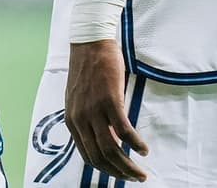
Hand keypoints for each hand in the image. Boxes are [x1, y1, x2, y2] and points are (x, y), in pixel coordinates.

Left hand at [66, 39, 148, 181]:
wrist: (89, 43)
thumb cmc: (88, 70)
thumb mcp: (81, 99)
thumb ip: (89, 120)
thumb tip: (107, 141)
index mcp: (71, 120)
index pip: (87, 156)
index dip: (105, 170)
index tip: (120, 175)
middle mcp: (80, 118)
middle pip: (100, 157)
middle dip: (120, 173)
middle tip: (137, 178)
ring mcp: (94, 110)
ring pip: (112, 149)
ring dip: (129, 165)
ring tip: (142, 171)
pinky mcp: (109, 100)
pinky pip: (124, 130)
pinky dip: (136, 144)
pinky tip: (144, 149)